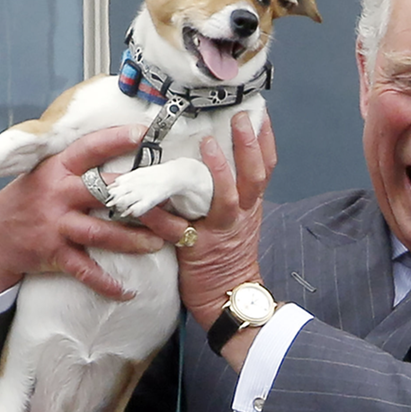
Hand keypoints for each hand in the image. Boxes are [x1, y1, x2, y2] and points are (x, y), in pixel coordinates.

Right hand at [0, 125, 167, 305]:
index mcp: (57, 169)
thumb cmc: (27, 201)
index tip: (144, 133)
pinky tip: (127, 291)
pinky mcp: (53, 253)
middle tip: (172, 204)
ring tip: (160, 243)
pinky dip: (106, 283)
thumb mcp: (44, 174)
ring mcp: (55, 224)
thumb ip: (76, 165)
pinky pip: (84, 270)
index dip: (116, 139)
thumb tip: (118, 148)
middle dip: (140, 200)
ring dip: (133, 240)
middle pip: (105, 192)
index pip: (89, 148)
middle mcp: (58, 194)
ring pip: (101, 232)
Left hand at [143, 111, 277, 368]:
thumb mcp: (240, 222)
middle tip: (241, 117)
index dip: (264, 141)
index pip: (266, 169)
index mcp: (251, 207)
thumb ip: (231, 195)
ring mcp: (220, 231)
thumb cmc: (231, 257)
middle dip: (249, 145)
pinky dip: (158, 214)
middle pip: (254, 176)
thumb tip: (214, 160)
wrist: (230, 298)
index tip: (259, 112)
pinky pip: (175, 229)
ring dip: (218, 170)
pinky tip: (145, 201)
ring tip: (208, 144)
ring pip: (226, 197)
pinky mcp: (196, 249)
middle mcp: (241, 216)